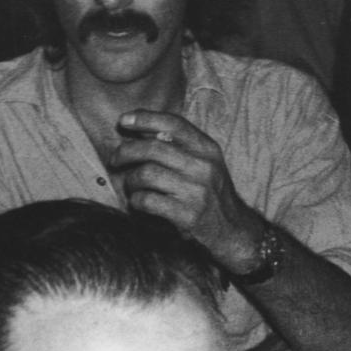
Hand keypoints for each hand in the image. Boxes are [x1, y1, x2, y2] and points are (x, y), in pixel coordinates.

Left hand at [109, 110, 261, 271]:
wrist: (234, 231)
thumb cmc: (213, 194)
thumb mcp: (206, 164)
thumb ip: (181, 147)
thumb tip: (142, 131)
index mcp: (208, 149)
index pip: (173, 123)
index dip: (144, 119)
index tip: (123, 121)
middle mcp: (204, 167)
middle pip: (154, 148)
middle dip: (126, 151)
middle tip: (115, 159)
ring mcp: (196, 192)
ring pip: (147, 174)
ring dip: (131, 180)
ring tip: (130, 185)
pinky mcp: (187, 216)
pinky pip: (149, 201)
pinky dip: (137, 200)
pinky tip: (137, 202)